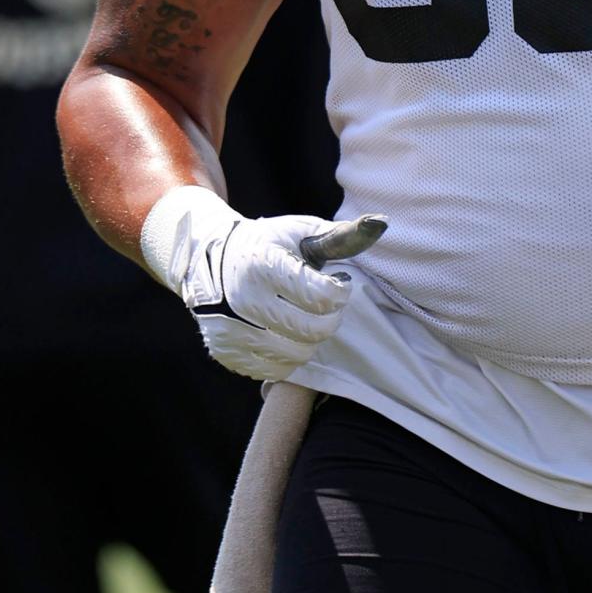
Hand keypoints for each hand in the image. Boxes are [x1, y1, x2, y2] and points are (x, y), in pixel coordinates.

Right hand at [141, 187, 386, 379]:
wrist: (209, 262)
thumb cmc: (269, 245)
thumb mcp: (302, 232)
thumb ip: (343, 235)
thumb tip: (383, 222)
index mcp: (264, 264)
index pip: (323, 296)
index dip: (341, 290)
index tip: (337, 280)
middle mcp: (244, 299)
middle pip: (314, 330)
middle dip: (331, 316)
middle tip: (325, 303)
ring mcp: (231, 330)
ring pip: (298, 354)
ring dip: (311, 337)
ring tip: (303, 314)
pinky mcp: (226, 352)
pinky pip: (276, 370)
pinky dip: (289, 354)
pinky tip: (285, 331)